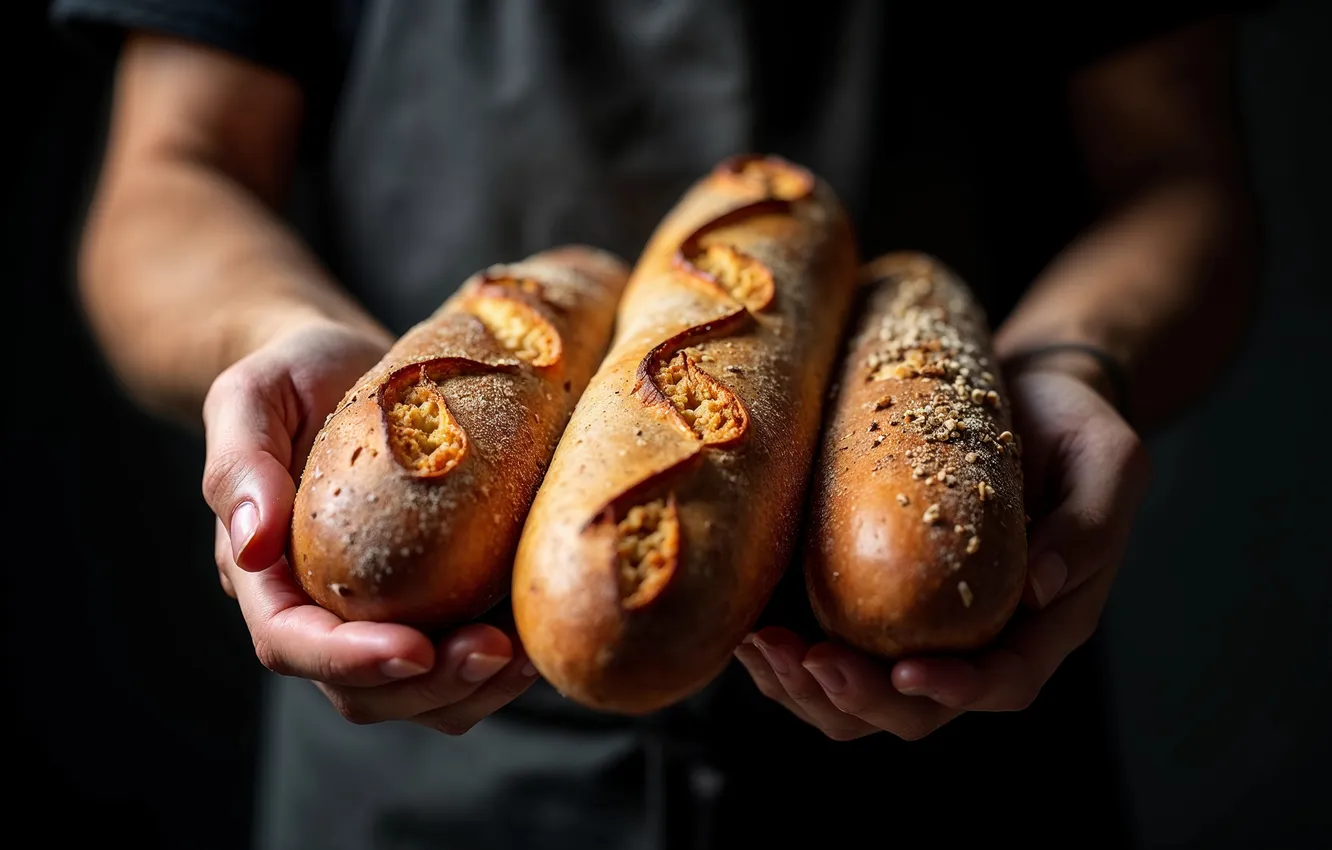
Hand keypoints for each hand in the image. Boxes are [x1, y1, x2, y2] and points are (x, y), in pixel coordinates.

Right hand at [202, 320, 538, 733]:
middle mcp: (320, 607)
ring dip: (472, 690)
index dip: (349, 660)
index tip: (413, 650)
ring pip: (415, 694)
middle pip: (361, 690)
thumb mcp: (251, 395)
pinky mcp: (432, 600)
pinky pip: (459, 658)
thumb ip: (240, 463)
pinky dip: (499, 665)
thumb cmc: (294, 374)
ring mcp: (379, 612)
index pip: (291, 643)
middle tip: (494, 652)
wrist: (347, 363)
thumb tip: (250, 543)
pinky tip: (539, 634)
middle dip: (429, 686)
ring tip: (525, 654)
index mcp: (266, 572)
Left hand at [736, 367, 1149, 739]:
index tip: (906, 674)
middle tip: (807, 661)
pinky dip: (789, 656)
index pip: (1002, 683)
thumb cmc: (1075, 427)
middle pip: (917, 710)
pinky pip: (829, 650)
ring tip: (762, 651)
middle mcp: (977, 639)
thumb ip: (1089, 525)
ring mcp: (921, 626)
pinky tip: (750, 631)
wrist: (1029, 393)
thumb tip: (1039, 588)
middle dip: (857, 699)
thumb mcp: (1107, 461)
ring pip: (861, 699)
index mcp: (1042, 623)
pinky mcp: (873, 599)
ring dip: (808, 690)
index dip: (954, 691)